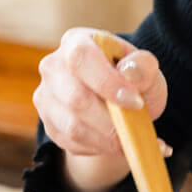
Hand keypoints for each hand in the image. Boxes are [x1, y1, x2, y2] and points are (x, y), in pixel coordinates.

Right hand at [33, 28, 170, 191]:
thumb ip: (143, 66)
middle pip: (76, 99)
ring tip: (132, 140)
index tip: (135, 102)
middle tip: (136, 129)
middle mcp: (53, 67)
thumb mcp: (145, 67)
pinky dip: (99, 148)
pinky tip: (117, 144)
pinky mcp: (49, 124)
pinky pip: (72, 143)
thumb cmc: (131, 78)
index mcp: (76, 42)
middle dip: (111, 120)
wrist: (117, 100)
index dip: (108, 83)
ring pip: (73, 127)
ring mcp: (46, 97)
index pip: (81, 59)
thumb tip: (130, 72)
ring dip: (107, 139)